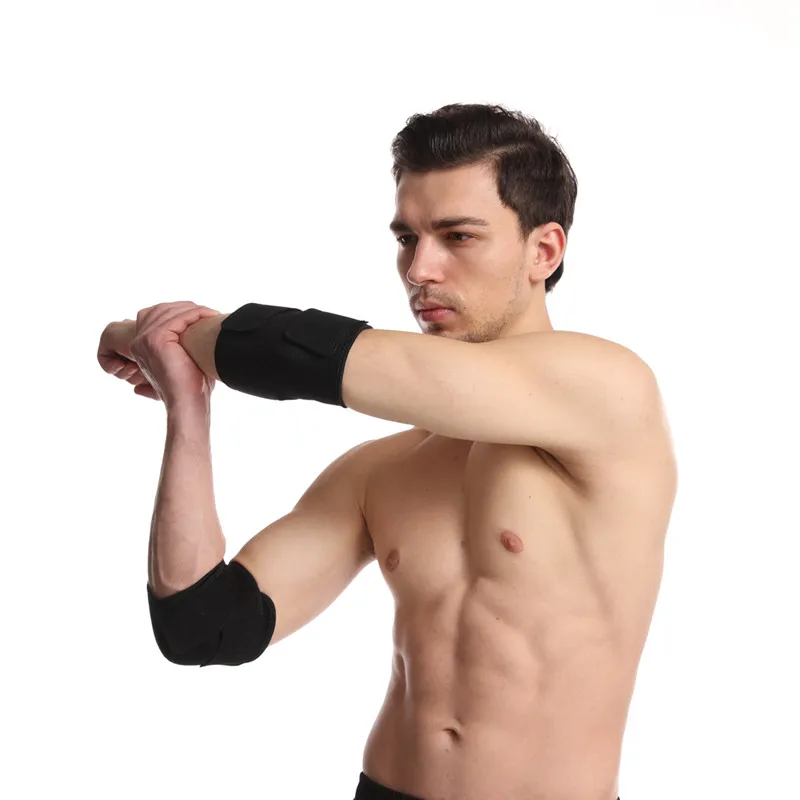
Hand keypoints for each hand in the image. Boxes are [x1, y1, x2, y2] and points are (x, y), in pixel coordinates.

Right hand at [98, 301, 220, 407]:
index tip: (201, 315)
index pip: (157, 314)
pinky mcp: (155, 339)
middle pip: (163, 309)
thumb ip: (178, 345)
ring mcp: (145, 338)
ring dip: (194, 310)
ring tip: (211, 314)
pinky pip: (178, 318)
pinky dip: (196, 314)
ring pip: (171, 311)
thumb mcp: (180, 361)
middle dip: (187, 308)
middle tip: (208, 313)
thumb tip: (192, 334)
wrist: (187, 402)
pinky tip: (209, 316)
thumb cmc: (189, 385)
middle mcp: (139, 340)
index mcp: (142, 345)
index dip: (180, 311)